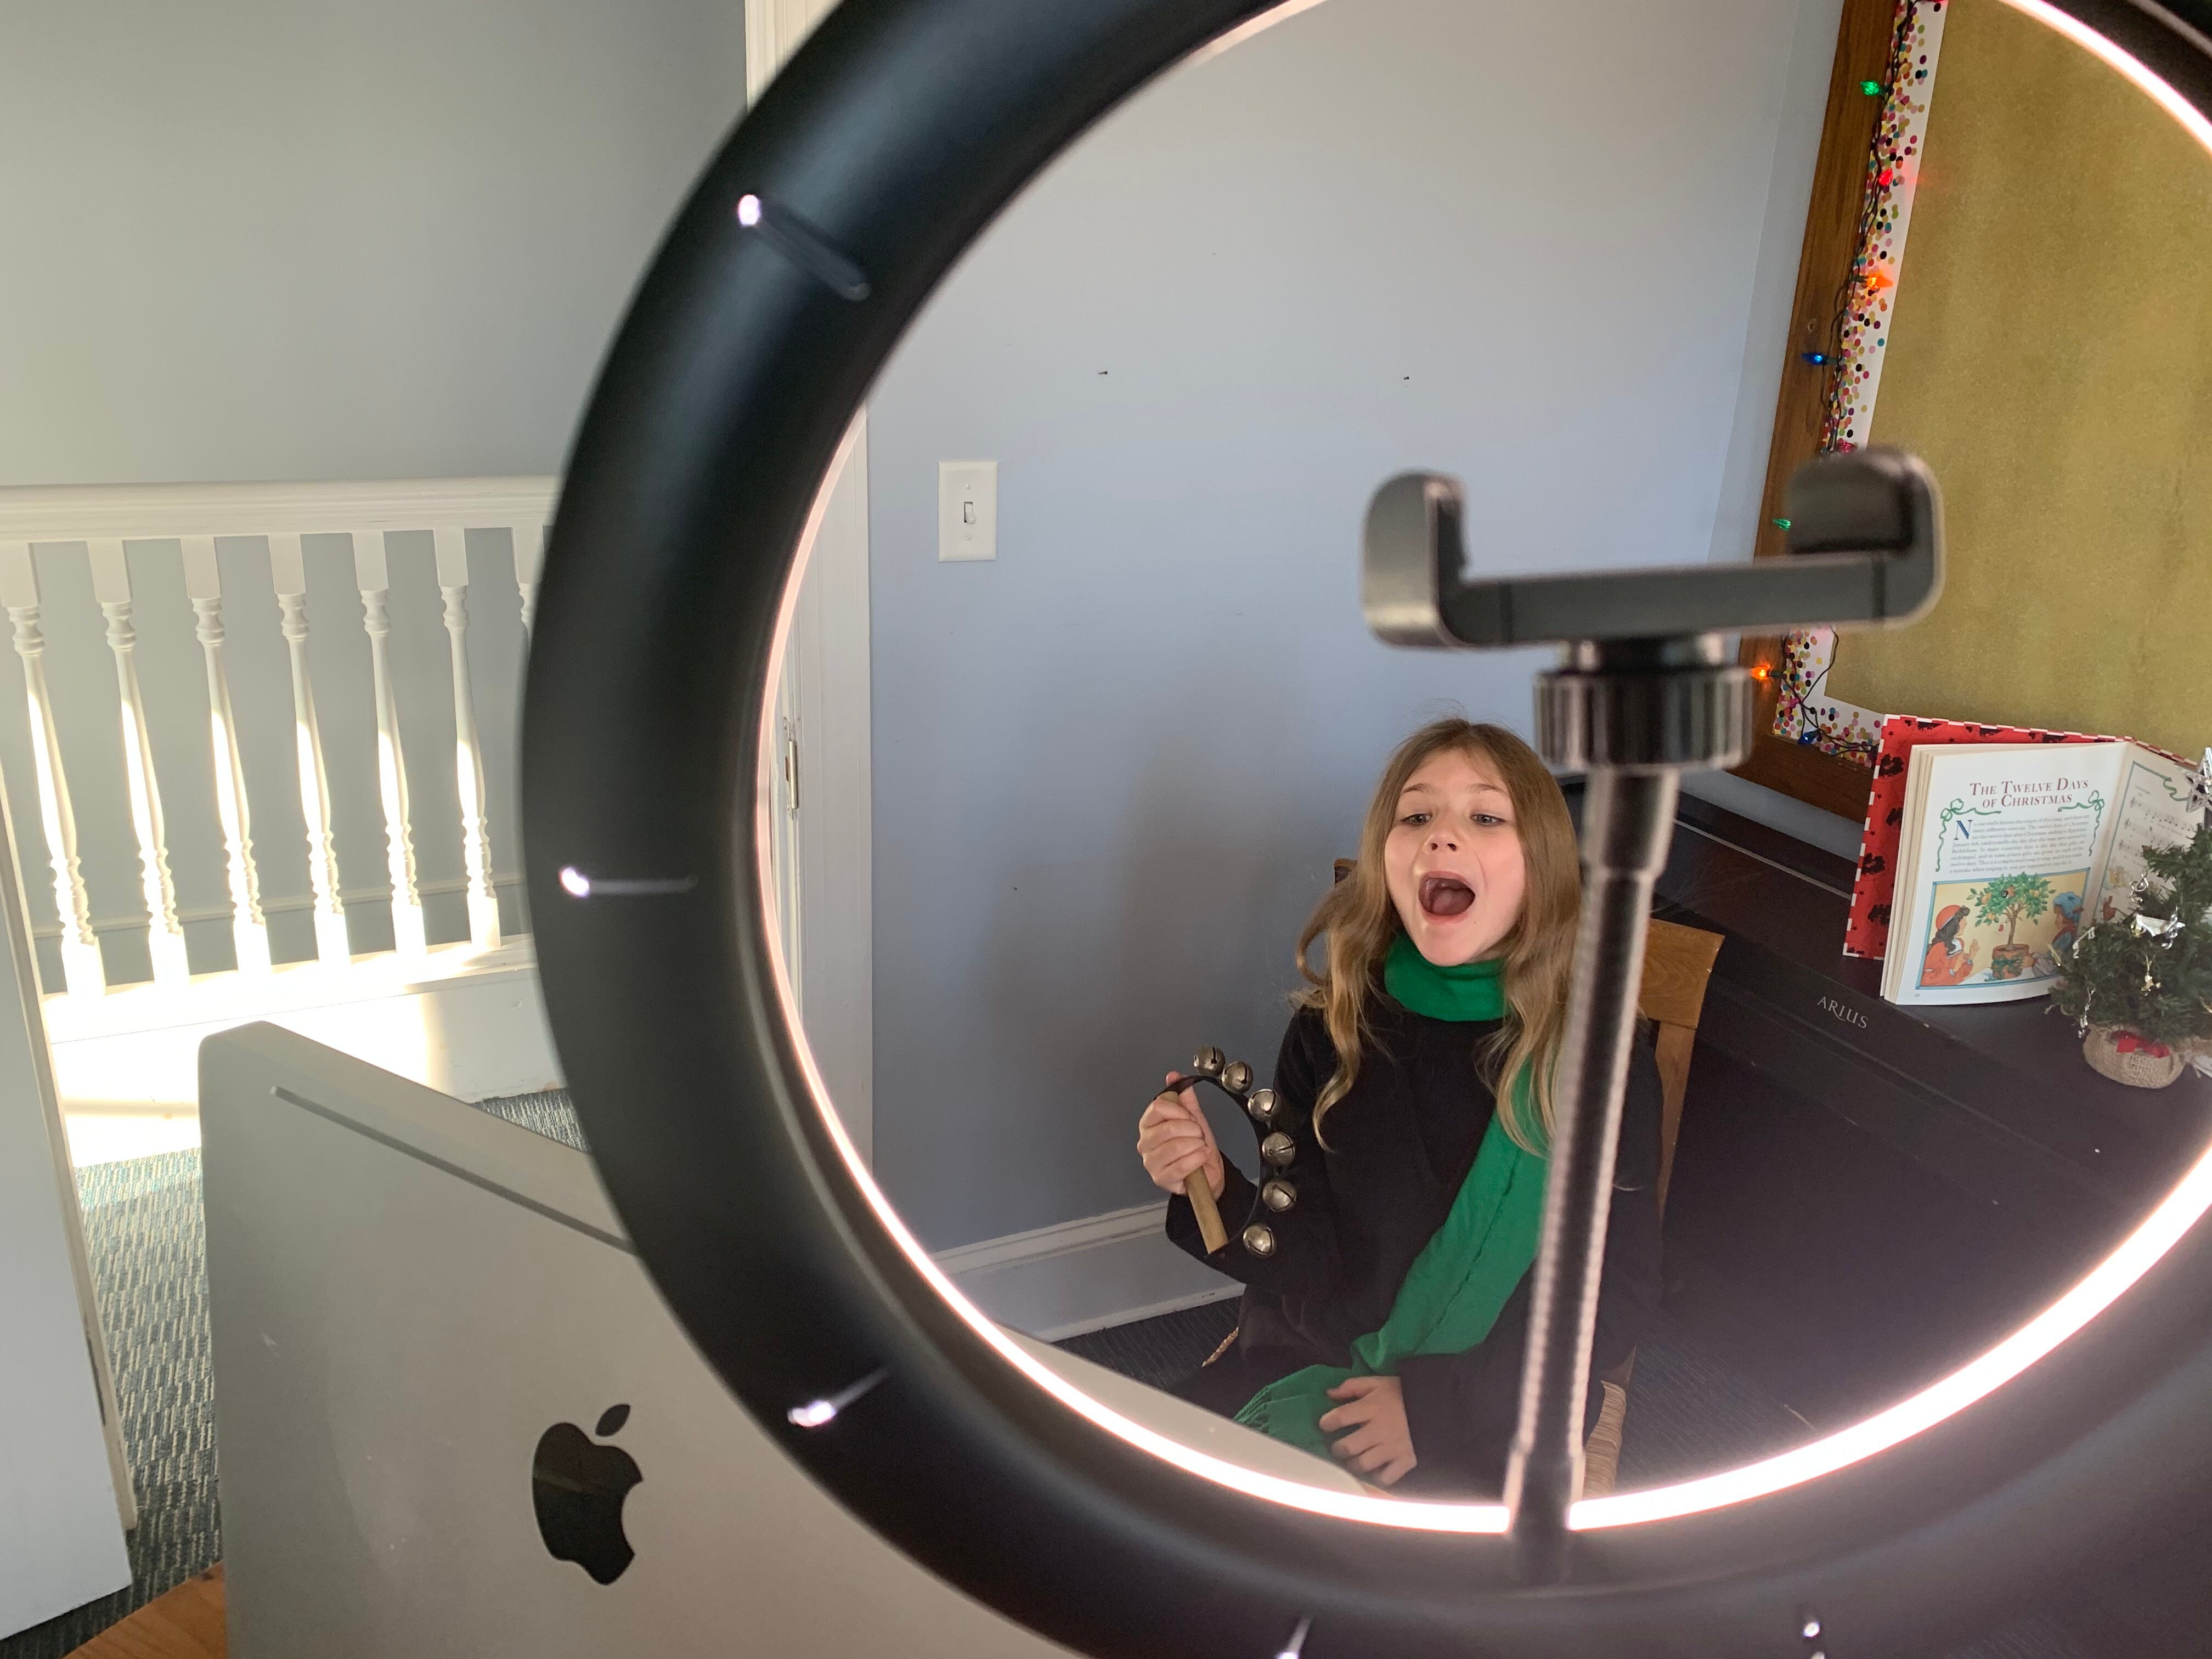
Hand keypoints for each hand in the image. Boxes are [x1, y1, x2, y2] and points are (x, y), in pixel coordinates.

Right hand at [1136, 1074, 1223, 1199]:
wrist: (1207, 1171)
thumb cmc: (1196, 1145)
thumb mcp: (1192, 1117)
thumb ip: (1183, 1096)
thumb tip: (1173, 1076)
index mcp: (1149, 1124)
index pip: (1157, 1108)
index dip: (1179, 1111)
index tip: (1190, 1117)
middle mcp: (1145, 1143)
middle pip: (1168, 1128)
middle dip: (1192, 1130)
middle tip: (1198, 1134)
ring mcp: (1151, 1163)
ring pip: (1175, 1147)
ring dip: (1196, 1145)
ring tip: (1200, 1146)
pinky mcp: (1161, 1179)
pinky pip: (1181, 1166)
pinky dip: (1197, 1158)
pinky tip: (1201, 1156)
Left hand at [1318, 1376, 1416, 1486]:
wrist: (1439, 1406)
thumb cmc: (1404, 1393)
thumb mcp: (1379, 1382)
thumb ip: (1353, 1386)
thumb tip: (1329, 1394)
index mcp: (1371, 1407)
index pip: (1340, 1417)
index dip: (1327, 1422)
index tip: (1325, 1425)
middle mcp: (1379, 1430)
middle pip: (1348, 1447)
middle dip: (1338, 1449)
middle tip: (1338, 1447)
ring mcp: (1392, 1448)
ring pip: (1362, 1465)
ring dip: (1353, 1464)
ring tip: (1353, 1460)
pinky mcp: (1405, 1461)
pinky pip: (1385, 1478)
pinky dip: (1377, 1477)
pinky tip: (1375, 1471)